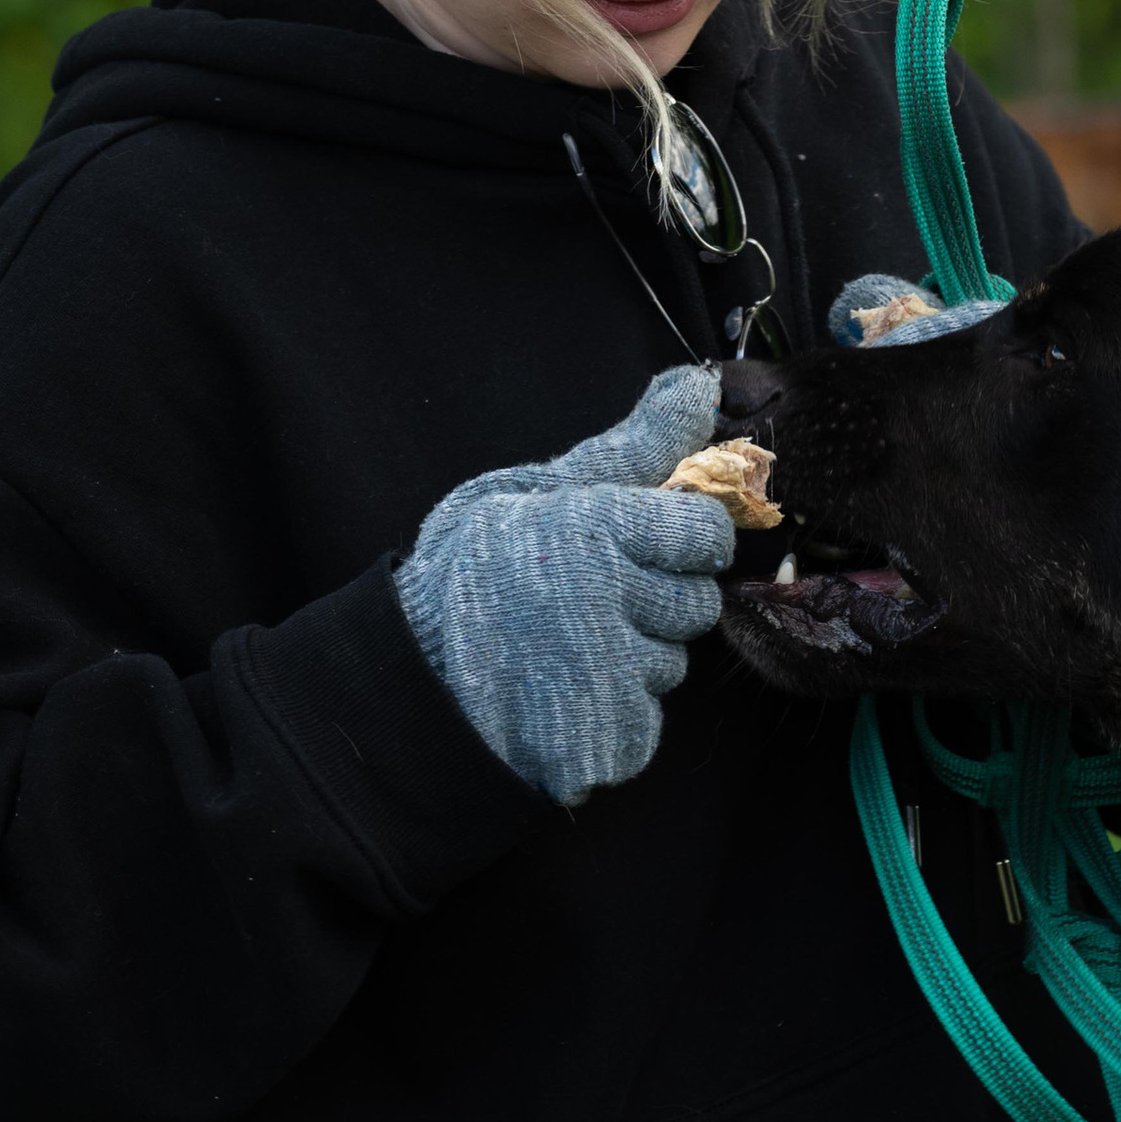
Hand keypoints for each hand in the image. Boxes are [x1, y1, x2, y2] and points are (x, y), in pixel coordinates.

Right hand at [397, 368, 733, 804]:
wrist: (414, 676)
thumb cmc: (472, 573)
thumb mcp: (537, 492)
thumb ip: (628, 450)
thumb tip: (698, 390)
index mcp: (591, 527)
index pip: (706, 531)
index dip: (683, 538)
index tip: (641, 542)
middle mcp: (606, 598)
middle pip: (698, 600)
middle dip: (658, 600)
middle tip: (589, 597)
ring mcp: (609, 672)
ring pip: (673, 659)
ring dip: (635, 655)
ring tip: (567, 643)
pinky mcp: (611, 731)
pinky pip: (648, 712)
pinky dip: (616, 705)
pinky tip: (566, 687)